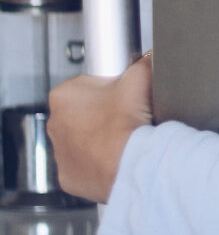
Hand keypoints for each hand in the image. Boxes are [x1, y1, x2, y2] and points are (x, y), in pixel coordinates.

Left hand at [50, 52, 152, 203]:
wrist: (132, 163)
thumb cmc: (127, 124)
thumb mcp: (139, 80)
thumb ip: (141, 63)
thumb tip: (148, 58)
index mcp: (63, 96)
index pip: (89, 85)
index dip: (112, 89)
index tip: (124, 97)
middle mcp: (54, 125)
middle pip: (84, 112)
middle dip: (103, 113)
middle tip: (126, 117)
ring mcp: (60, 153)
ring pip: (83, 139)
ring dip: (100, 137)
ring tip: (123, 137)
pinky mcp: (69, 175)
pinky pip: (84, 164)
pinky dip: (98, 161)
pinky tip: (115, 156)